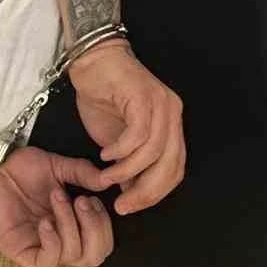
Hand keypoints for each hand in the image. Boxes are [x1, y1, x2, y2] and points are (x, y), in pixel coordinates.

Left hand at [0, 145, 113, 266]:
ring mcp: (44, 248)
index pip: (104, 242)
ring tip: (56, 198)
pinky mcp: (24, 253)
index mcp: (74, 225)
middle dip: (95, 228)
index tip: (93, 198)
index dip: (104, 223)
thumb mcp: (57, 166)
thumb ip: (82, 173)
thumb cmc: (21, 172)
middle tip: (82, 202)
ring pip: (73, 256)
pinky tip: (45, 223)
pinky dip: (52, 243)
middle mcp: (63, 240)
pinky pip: (47, 263)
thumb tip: (107, 181)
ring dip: (69, 224)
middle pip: (95, 256)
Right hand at [70, 42, 184, 215]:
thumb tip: (129, 193)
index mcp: (171, 125)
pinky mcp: (143, 96)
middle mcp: (171, 114)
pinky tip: (105, 154)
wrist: (92, 60)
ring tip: (107, 177)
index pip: (174, 169)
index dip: (155, 193)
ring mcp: (160, 104)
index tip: (131, 206)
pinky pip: (138, 134)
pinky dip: (121, 150)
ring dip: (128, 171)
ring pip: (154, 152)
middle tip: (123, 205)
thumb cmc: (103, 95)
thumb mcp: (115, 140)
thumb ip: (126, 165)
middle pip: (170, 164)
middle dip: (146, 191)